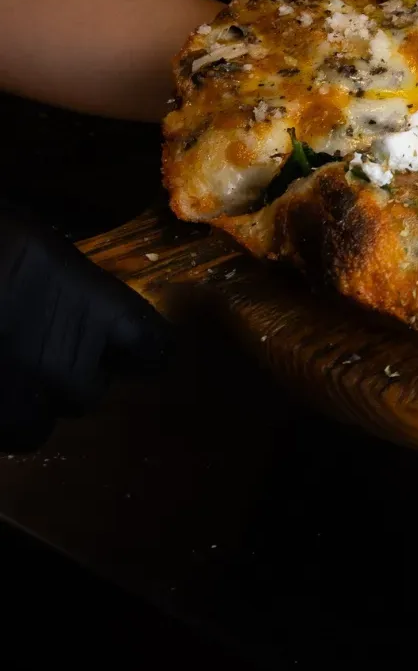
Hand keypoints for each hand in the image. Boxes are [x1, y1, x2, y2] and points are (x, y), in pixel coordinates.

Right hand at [0, 200, 169, 451]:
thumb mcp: (30, 239)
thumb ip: (65, 276)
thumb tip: (75, 288)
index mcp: (89, 306)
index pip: (150, 346)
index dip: (146, 349)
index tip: (144, 351)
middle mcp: (62, 360)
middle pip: (90, 391)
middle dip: (73, 376)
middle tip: (46, 351)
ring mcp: (17, 397)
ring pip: (39, 424)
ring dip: (28, 403)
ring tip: (6, 369)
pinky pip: (0, 431)